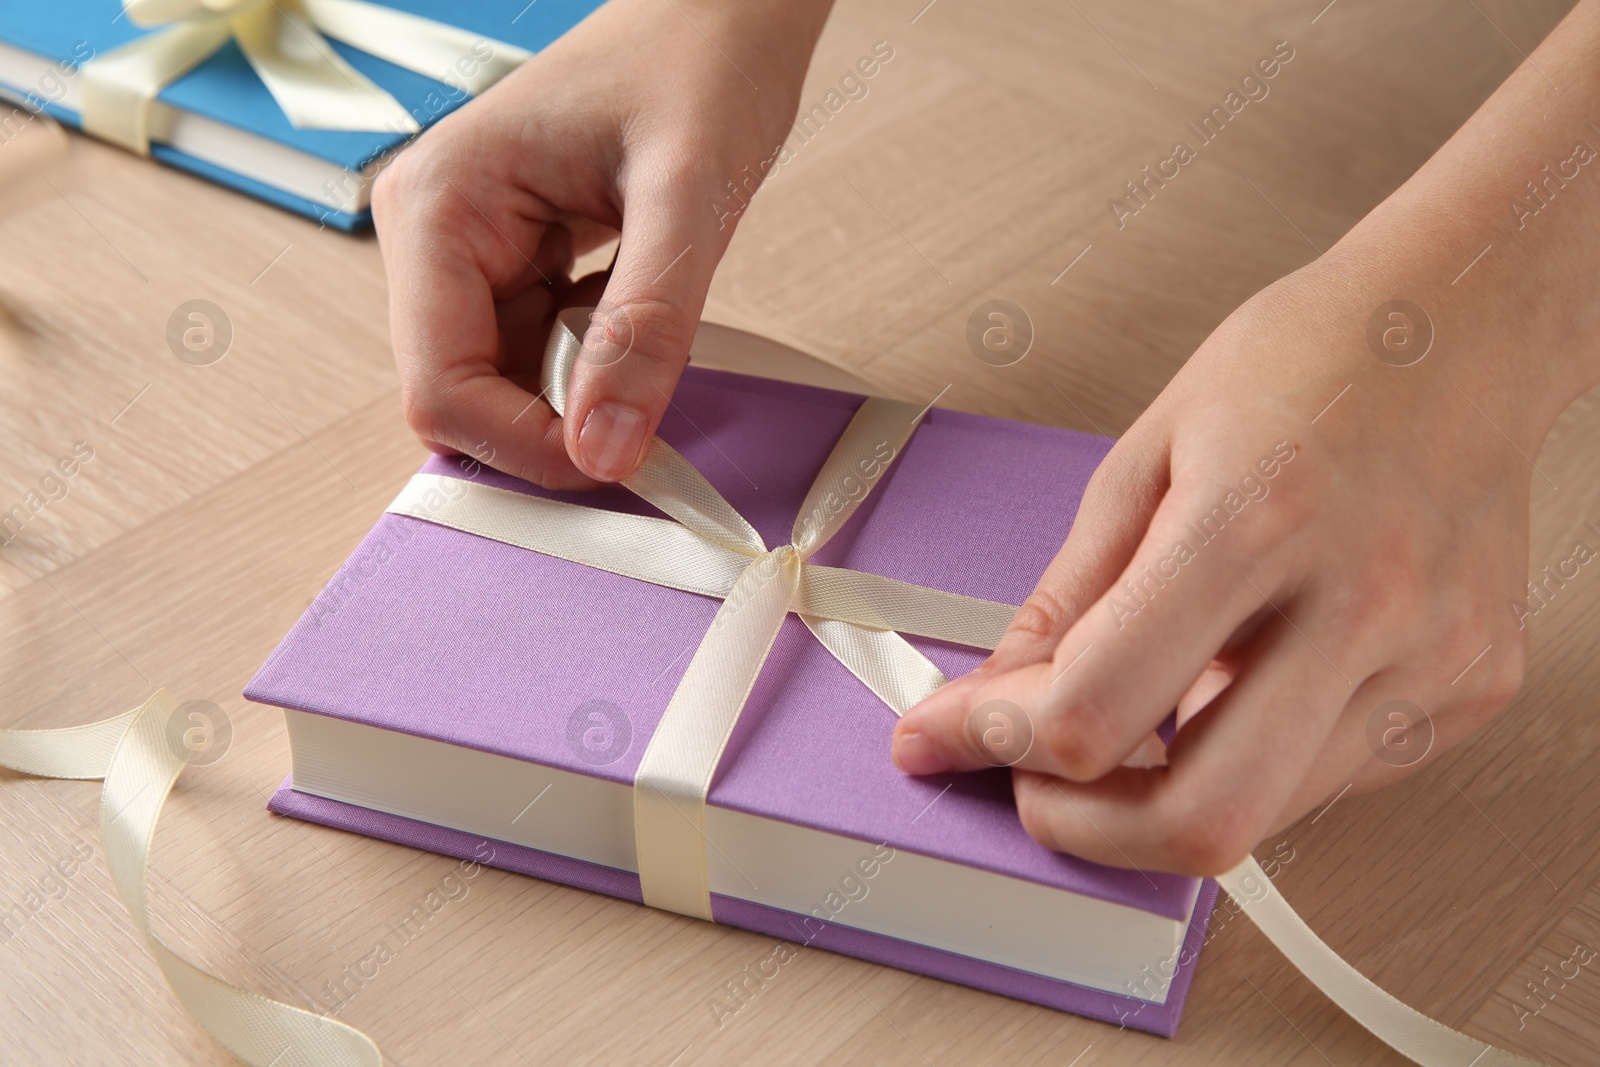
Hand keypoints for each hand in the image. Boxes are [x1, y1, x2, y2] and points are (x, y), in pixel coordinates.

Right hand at [373, 0, 830, 486]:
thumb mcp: (688, 197)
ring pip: (500, 389)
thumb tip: (604, 449)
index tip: (618, 462)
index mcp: (439, 205)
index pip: (439, 387)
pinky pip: (536, 360)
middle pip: (461, 397)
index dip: (524, 445)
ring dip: (575, 406)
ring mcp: (468, 253)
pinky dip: (590, 377)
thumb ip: (645, 329)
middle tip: (646, 428)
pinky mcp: (511, 267)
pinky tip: (636, 336)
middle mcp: (434, 234)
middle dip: (550, 430)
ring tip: (650, 359)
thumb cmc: (698, 63)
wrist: (721, 12)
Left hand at [892, 259, 1540, 875]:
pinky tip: (1247, 679)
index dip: (994, 742)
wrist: (1462, 325)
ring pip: (1267, 818)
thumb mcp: (1147, 454)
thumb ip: (1066, 594)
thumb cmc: (1307, 361)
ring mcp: (1432, 658)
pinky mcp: (1469, 689)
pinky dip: (1254, 758)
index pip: (1096, 705)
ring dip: (1169, 791)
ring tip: (1152, 697)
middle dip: (1088, 829)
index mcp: (1255, 521)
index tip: (946, 739)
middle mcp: (1360, 603)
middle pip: (1201, 820)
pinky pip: (1328, 781)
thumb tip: (997, 695)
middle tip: (1038, 781)